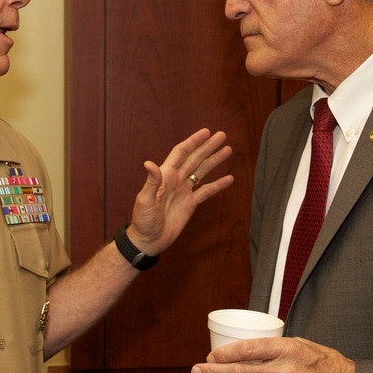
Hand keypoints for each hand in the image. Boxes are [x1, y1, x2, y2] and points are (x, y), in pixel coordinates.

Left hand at [127, 128, 233, 254]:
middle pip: (195, 159)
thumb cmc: (143, 220)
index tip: (206, 132)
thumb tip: (149, 163)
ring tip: (228, 150)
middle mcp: (176, 180)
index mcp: (165, 175)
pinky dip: (217, 185)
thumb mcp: (145, 200)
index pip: (181, 153)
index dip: (193, 142)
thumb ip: (151, 182)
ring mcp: (184, 191)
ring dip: (214, 161)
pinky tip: (229, 179)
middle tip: (222, 136)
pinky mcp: (190, 204)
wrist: (149, 240)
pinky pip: (206, 192)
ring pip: (202, 172)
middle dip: (208, 147)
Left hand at [191, 337, 357, 372]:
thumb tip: (245, 346)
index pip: (248, 348)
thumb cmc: (324, 363)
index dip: (225, 353)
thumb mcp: (301, 344)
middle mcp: (285, 371)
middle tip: (196, 371)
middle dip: (213, 372)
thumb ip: (275, 346)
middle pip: (240, 372)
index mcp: (287, 349)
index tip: (211, 355)